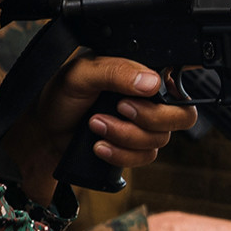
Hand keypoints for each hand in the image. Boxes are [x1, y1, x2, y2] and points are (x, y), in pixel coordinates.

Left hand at [5, 55, 195, 202]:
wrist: (43, 132)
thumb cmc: (60, 96)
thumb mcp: (82, 75)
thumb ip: (116, 72)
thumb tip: (152, 83)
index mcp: (141, 72)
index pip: (179, 75)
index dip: (187, 82)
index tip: (166, 92)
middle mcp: (149, 98)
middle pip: (181, 115)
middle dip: (150, 118)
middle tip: (119, 109)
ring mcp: (145, 125)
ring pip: (161, 140)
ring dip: (125, 136)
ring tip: (95, 125)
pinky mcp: (135, 148)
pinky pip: (146, 158)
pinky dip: (121, 155)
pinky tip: (99, 146)